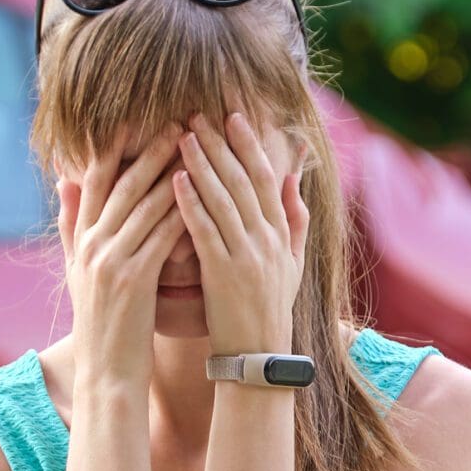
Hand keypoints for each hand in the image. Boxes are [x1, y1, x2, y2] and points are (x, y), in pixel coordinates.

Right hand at [59, 125, 186, 386]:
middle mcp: (92, 245)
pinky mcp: (133, 280)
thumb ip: (71, 225)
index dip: (114, 148)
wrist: (106, 372)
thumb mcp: (77, 271)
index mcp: (81, 239)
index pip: (95, 181)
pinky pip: (160, 236)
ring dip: (171, 173)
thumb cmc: (103, 324)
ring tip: (195, 147)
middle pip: (122, 185)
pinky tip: (203, 194)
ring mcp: (110, 261)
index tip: (135, 119)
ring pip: (143, 205)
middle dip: (149, 151)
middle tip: (176, 121)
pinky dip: (181, 212)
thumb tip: (64, 181)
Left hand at [172, 108, 308, 353]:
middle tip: (197, 114)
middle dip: (220, 144)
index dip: (249, 145)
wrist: (259, 356)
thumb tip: (294, 179)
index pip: (266, 178)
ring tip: (181, 135)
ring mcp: (246, 256)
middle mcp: (267, 240)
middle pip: (243, 181)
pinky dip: (190, 203)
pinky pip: (205, 231)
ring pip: (223, 199)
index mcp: (281, 234)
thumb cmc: (270, 309)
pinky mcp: (223, 274)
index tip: (232, 116)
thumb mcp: (293, 264)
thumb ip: (296, 220)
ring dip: (201, 164)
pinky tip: (175, 179)